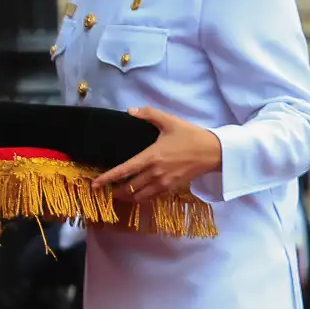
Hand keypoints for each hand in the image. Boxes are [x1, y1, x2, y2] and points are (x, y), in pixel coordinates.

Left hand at [93, 106, 223, 201]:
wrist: (214, 152)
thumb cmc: (191, 135)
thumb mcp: (169, 121)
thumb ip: (149, 114)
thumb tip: (130, 110)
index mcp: (151, 157)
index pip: (124, 170)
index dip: (107, 178)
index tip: (94, 184)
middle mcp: (155, 172)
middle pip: (130, 188)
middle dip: (115, 191)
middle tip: (105, 190)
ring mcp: (165, 182)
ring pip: (141, 196)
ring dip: (128, 197)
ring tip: (119, 195)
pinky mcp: (173, 188)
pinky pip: (153, 197)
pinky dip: (143, 198)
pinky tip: (138, 195)